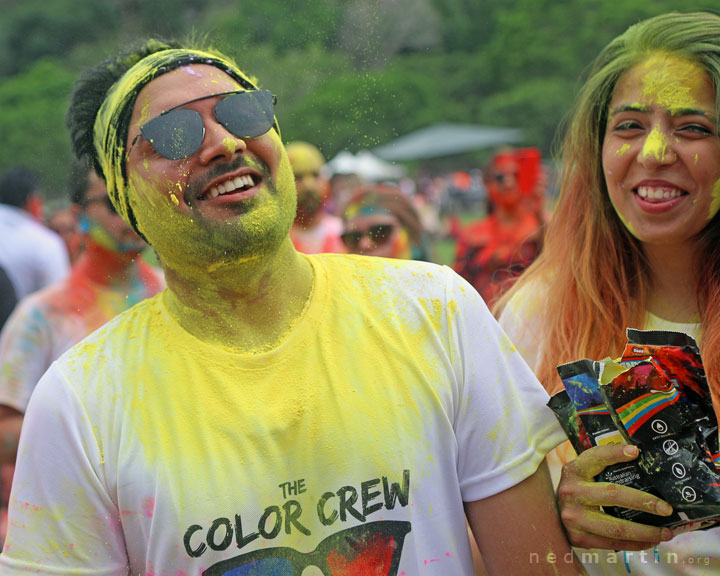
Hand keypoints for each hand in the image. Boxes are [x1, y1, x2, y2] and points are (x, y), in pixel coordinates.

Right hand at [557, 444, 674, 550]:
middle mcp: (571, 492)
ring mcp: (573, 517)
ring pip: (616, 527)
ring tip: (666, 532)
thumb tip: (639, 461)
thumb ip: (602, 469)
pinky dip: (635, 544)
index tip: (635, 452)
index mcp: (574, 471)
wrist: (551, 515)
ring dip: (645, 531)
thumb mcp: (582, 475)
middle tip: (667, 509)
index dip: (614, 453)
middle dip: (644, 502)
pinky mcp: (578, 537)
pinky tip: (649, 541)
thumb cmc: (576, 491)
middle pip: (613, 495)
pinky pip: (612, 543)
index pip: (595, 458)